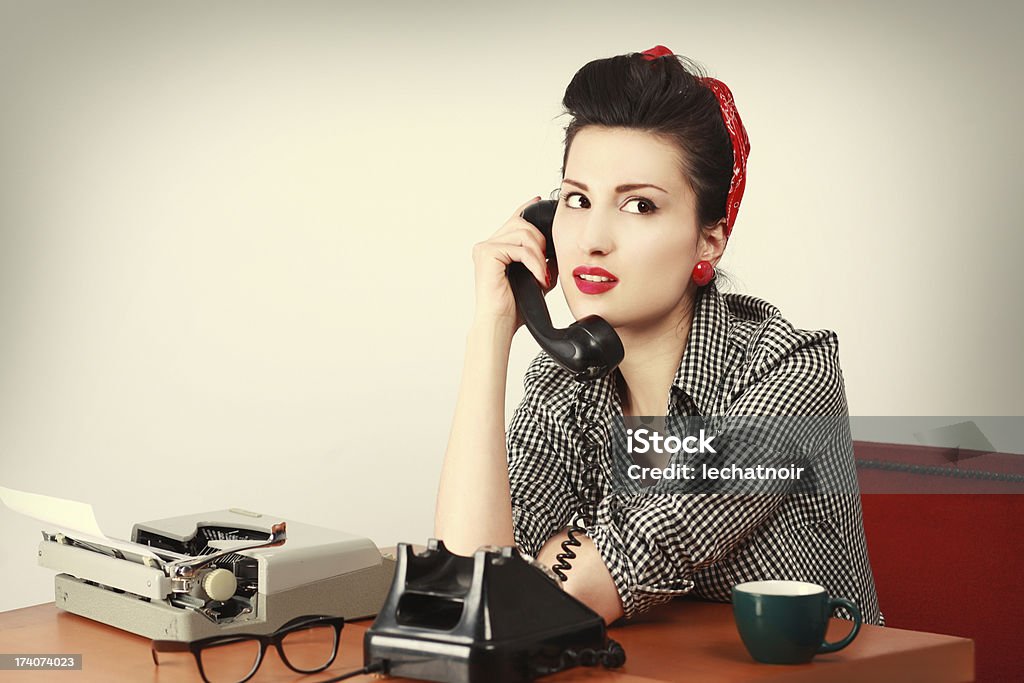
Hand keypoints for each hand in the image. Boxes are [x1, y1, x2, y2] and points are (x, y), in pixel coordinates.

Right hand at [471, 196, 557, 329]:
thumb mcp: (535, 278)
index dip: (526, 209)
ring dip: (539, 255)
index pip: (513, 220)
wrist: (501, 324)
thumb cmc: (514, 307)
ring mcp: (485, 248)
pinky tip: (538, 278)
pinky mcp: (487, 254)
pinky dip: (534, 263)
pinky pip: (520, 249)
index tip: (538, 202)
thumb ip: (543, 261)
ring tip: (542, 275)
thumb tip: (557, 248)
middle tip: (546, 265)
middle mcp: (487, 246)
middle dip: (540, 240)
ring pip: (523, 234)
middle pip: (521, 223)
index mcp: (495, 249)